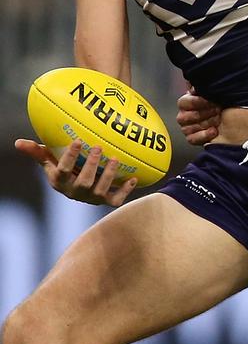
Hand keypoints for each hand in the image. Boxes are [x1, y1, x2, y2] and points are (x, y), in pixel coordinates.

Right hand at [15, 138, 137, 205]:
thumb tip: (18, 142)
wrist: (79, 186)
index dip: (70, 158)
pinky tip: (134, 178)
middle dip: (91, 166)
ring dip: (109, 176)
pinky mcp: (106, 201)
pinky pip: (116, 199)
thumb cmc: (63, 167)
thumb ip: (36, 151)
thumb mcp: (50, 159)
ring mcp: (92, 198)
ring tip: (115, 159)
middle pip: (84, 183)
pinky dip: (125, 190)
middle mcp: (76, 192)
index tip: (78, 141)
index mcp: (60, 182)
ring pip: (100, 191)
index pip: (63, 172)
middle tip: (98, 147)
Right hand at [176, 86, 221, 144]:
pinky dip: (204, 135)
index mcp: (185, 102)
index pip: (186, 102)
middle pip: (189, 115)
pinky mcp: (191, 139)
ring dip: (207, 122)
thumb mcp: (211, 93)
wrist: (228, 119)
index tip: (212, 100)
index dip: (199, 101)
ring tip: (218, 119)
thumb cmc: (217, 103)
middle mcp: (183, 115)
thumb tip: (195, 86)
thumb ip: (202, 88)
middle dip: (206, 112)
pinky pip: (193, 139)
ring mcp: (186, 128)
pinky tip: (214, 131)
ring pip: (191, 127)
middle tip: (218, 109)